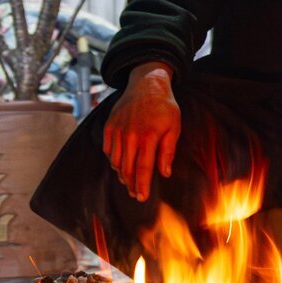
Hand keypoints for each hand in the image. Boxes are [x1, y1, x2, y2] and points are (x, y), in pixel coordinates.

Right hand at [104, 62, 180, 201]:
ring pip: (115, 161)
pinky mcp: (109, 126)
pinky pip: (107, 150)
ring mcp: (117, 131)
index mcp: (148, 137)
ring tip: (129, 182)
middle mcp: (130, 135)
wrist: (146, 84)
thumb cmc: (164, 107)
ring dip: (121, 174)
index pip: (143, 168)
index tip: (142, 198)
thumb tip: (164, 173)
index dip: (142, 185)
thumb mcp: (174, 127)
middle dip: (131, 185)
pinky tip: (120, 165)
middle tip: (136, 194)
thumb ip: (168, 151)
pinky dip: (112, 160)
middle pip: (127, 168)